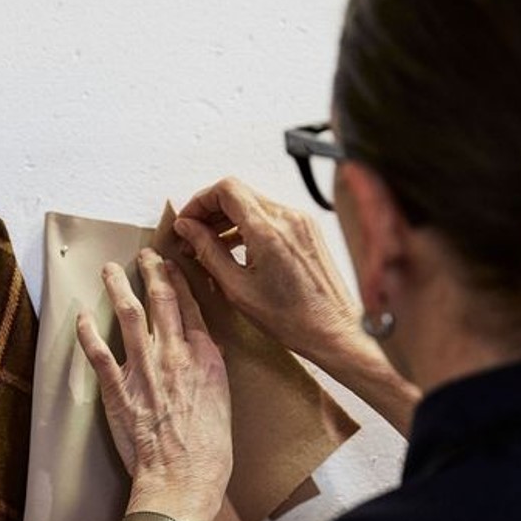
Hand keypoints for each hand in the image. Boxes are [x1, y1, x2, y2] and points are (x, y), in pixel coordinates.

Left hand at [76, 249, 231, 520]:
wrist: (184, 479)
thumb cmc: (209, 453)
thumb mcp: (223, 404)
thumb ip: (209, 374)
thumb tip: (203, 357)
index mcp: (206, 359)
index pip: (191, 308)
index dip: (180, 282)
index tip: (172, 266)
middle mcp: (176, 357)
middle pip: (162, 301)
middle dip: (152, 271)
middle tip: (144, 255)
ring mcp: (146, 372)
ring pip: (129, 316)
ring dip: (118, 288)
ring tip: (109, 270)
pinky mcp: (119, 391)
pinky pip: (99, 354)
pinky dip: (88, 334)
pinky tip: (81, 318)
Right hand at [174, 177, 364, 373]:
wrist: (333, 331)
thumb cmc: (293, 319)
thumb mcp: (238, 289)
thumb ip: (208, 252)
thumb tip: (188, 229)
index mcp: (268, 230)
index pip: (225, 190)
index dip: (199, 202)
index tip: (187, 222)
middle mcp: (287, 218)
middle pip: (238, 193)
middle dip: (210, 212)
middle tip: (192, 236)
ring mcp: (300, 222)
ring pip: (253, 204)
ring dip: (227, 220)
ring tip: (210, 246)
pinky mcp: (307, 231)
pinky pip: (270, 217)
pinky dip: (248, 226)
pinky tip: (235, 249)